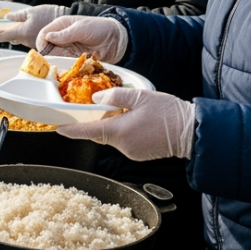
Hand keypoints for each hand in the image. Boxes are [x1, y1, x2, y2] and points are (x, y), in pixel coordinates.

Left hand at [0, 5, 67, 44]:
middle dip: (9, 33)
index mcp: (23, 32)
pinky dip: (27, 35)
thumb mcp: (31, 11)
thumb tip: (7, 17)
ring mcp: (34, 44)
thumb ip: (18, 16)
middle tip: (6, 26)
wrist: (65, 20)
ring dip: (19, 34)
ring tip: (22, 25)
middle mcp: (27, 41)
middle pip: (13, 38)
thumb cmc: (48, 13)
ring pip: (21, 40)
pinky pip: (29, 41)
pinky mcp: (40, 44)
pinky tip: (31, 28)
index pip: (6, 36)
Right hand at [36, 16, 127, 62]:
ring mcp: (67, 48)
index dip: (42, 43)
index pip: (44, 34)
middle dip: (48, 56)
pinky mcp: (73, 58)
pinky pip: (65, 64)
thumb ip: (65, 34)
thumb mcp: (81, 29)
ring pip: (55, 58)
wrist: (116, 40)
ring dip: (56, 63)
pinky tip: (67, 69)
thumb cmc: (99, 28)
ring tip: (60, 67)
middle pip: (47, 48)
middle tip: (51, 64)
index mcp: (61, 26)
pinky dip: (65, 67)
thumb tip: (48, 37)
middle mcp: (61, 37)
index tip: (45, 52)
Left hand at [57, 88, 194, 160]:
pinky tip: (135, 121)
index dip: (70, 130)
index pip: (87, 132)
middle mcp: (122, 145)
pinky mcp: (139, 154)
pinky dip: (123, 131)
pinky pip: (123, 141)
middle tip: (97, 106)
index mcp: (119, 131)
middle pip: (99, 133)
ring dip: (112, 124)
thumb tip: (97, 97)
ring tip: (126, 110)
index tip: (58, 127)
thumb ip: (115, 95)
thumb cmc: (168, 113)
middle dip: (95, 121)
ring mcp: (131, 152)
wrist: (191, 132)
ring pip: (111, 137)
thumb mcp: (140, 96)